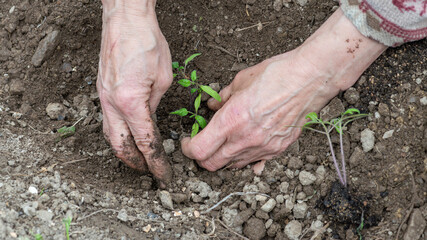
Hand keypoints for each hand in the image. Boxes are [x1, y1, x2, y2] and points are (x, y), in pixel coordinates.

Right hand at [97, 1, 171, 185]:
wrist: (125, 20)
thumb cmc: (147, 43)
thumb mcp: (163, 79)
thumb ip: (155, 105)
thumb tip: (150, 121)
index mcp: (131, 103)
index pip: (145, 143)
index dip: (156, 162)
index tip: (164, 175)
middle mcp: (112, 104)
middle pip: (120, 146)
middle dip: (135, 163)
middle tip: (150, 171)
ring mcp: (103, 98)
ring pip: (110, 135)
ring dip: (124, 150)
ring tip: (139, 158)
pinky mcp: (101, 91)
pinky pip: (108, 120)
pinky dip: (119, 133)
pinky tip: (129, 135)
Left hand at [181, 9, 385, 172]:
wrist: (309, 80)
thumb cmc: (275, 75)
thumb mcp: (240, 81)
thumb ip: (222, 98)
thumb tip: (211, 105)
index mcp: (231, 120)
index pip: (199, 150)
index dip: (187, 148)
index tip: (187, 140)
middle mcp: (245, 139)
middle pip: (211, 165)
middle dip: (201, 157)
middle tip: (201, 143)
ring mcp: (262, 148)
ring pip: (231, 166)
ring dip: (222, 158)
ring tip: (224, 141)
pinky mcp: (277, 150)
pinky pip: (254, 162)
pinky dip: (244, 158)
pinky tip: (245, 145)